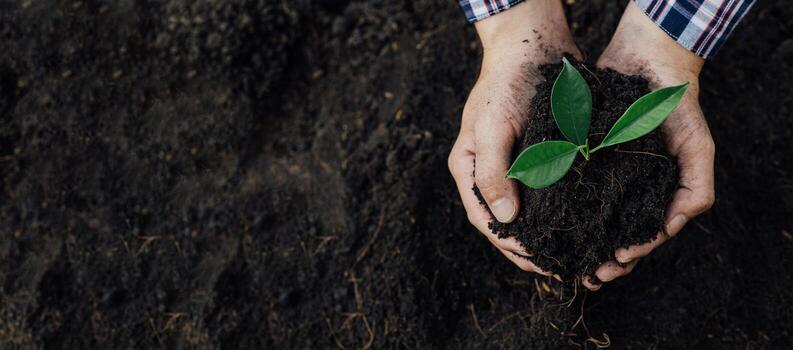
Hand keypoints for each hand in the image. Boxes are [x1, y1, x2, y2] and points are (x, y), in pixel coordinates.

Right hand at [448, 0, 579, 275]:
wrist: (532, 44)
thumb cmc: (504, 84)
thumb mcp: (492, 128)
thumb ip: (494, 174)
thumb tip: (505, 220)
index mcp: (470, 170)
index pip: (486, 222)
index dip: (511, 247)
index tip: (542, 264)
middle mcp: (492, 173)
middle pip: (509, 224)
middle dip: (534, 249)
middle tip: (566, 268)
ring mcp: (517, 165)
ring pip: (532, 212)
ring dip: (552, 235)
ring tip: (578, 255)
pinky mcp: (542, 155)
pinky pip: (551, 192)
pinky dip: (566, 210)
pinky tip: (587, 223)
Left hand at [582, 2, 714, 289]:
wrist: (645, 59)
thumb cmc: (676, 105)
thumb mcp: (697, 146)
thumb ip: (696, 187)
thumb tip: (672, 227)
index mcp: (652, 194)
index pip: (641, 236)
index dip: (629, 254)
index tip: (613, 265)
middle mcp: (624, 188)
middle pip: (610, 234)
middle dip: (598, 257)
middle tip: (585, 273)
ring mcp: (599, 174)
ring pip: (585, 218)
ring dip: (576, 240)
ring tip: (563, 257)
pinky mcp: (574, 156)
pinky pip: (564, 186)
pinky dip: (557, 205)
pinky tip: (546, 219)